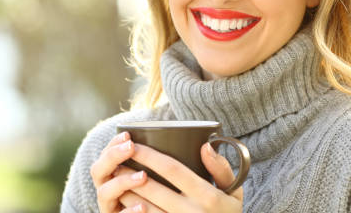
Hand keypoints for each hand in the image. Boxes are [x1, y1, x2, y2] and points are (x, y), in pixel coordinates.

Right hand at [90, 132, 148, 212]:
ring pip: (104, 193)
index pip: (104, 156)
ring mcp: (108, 207)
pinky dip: (130, 211)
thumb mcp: (150, 178)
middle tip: (131, 146)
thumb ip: (151, 164)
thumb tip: (170, 141)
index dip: (113, 144)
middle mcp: (105, 190)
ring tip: (143, 176)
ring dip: (123, 181)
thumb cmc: (154, 198)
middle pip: (97, 171)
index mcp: (111, 176)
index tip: (128, 135)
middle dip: (113, 156)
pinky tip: (143, 206)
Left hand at [115, 142, 242, 212]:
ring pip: (144, 208)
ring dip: (126, 192)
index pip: (173, 169)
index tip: (134, 144)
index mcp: (208, 197)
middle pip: (153, 189)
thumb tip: (205, 145)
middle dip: (131, 172)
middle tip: (117, 160)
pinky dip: (132, 211)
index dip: (150, 156)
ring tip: (115, 177)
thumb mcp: (234, 192)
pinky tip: (123, 201)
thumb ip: (221, 168)